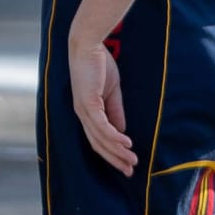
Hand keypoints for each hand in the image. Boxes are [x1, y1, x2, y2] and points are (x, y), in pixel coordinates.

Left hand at [69, 32, 134, 175]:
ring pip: (101, 138)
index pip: (98, 139)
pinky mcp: (88, 102)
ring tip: (133, 160)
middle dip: (115, 159)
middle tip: (130, 171)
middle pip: (98, 144)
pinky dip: (115, 137)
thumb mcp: (111, 92)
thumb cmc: (98, 64)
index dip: (112, 154)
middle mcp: (82, 113)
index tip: (127, 165)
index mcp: (86, 111)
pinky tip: (127, 143)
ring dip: (118, 151)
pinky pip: (102, 125)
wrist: (88, 43)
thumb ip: (115, 111)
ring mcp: (84, 108)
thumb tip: (122, 132)